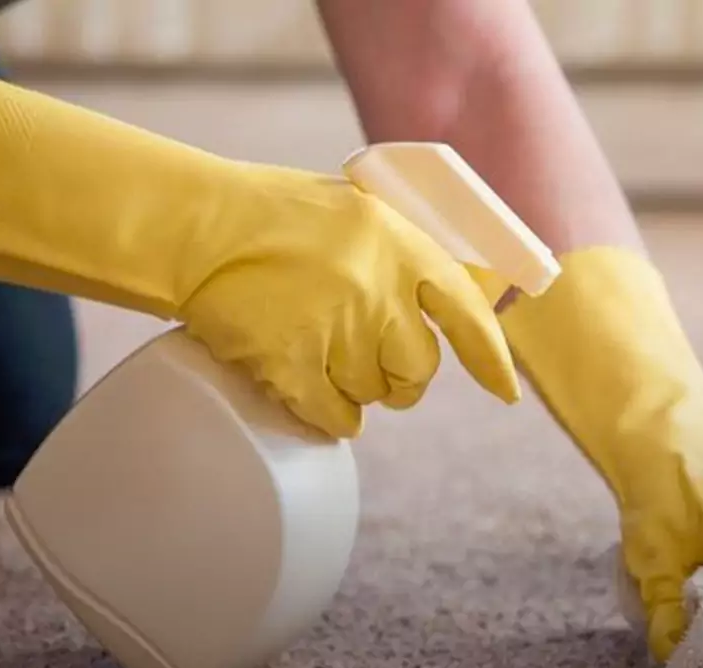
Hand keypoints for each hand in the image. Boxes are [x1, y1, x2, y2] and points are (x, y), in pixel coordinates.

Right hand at [0, 62, 517, 437]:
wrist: (199, 226)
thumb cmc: (278, 216)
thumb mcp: (360, 214)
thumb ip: (408, 256)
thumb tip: (462, 299)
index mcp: (400, 247)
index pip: (467, 315)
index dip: (490, 359)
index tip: (503, 390)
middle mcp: (376, 291)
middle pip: (418, 373)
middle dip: (401, 376)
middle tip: (368, 358)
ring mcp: (334, 332)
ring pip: (373, 397)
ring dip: (356, 389)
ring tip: (319, 353)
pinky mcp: (291, 366)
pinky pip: (334, 418)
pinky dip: (326, 415)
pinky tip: (306, 388)